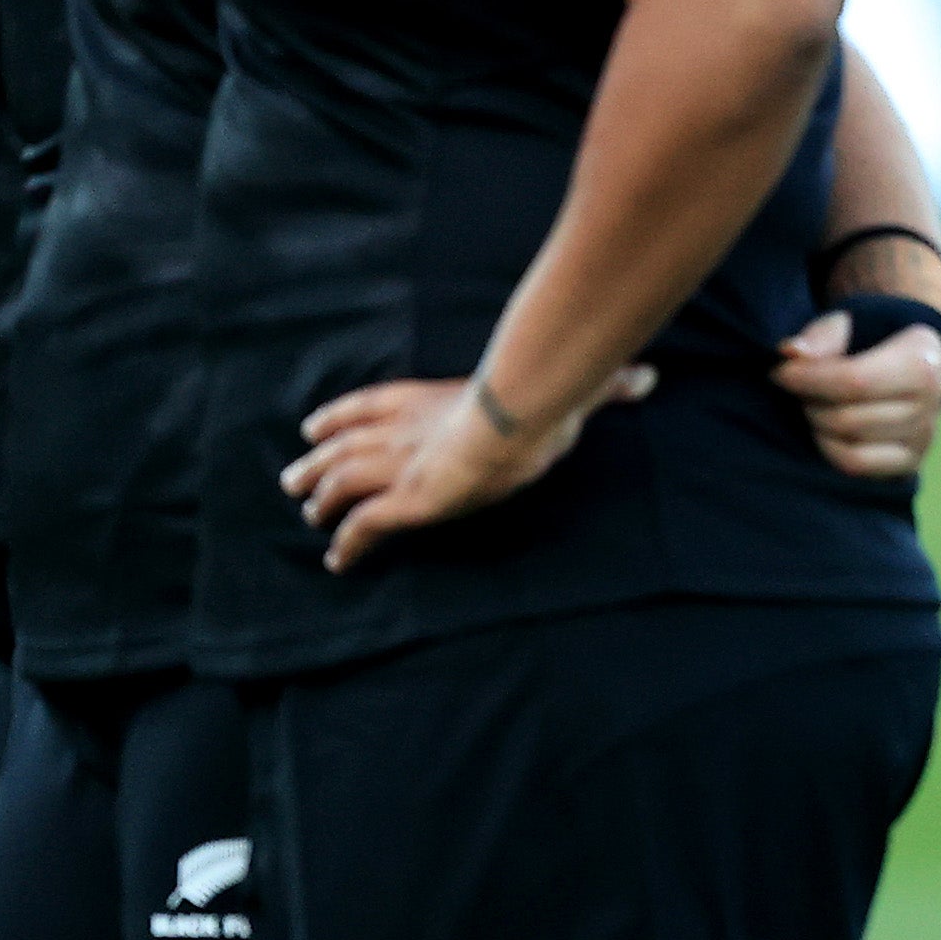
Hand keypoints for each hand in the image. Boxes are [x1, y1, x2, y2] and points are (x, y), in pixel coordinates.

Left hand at [285, 363, 655, 570]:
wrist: (511, 417)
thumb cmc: (532, 397)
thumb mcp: (560, 385)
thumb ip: (599, 386)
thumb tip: (647, 378)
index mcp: (424, 399)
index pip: (366, 406)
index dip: (338, 418)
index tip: (314, 426)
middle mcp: (398, 432)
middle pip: (341, 447)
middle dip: (315, 463)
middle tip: (293, 478)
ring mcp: (396, 468)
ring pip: (339, 485)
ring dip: (320, 499)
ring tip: (307, 514)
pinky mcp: (401, 504)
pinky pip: (362, 529)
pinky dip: (347, 544)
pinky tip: (339, 561)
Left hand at [774, 310, 940, 478]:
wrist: (900, 365)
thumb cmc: (866, 341)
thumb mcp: (845, 325)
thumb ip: (820, 336)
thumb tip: (790, 352)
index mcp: (920, 361)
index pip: (854, 381)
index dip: (808, 380)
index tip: (779, 373)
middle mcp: (930, 403)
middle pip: (847, 418)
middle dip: (810, 403)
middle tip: (800, 389)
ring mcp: (923, 437)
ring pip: (849, 443)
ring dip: (817, 425)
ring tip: (814, 403)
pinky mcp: (910, 461)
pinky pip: (856, 465)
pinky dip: (829, 449)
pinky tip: (824, 429)